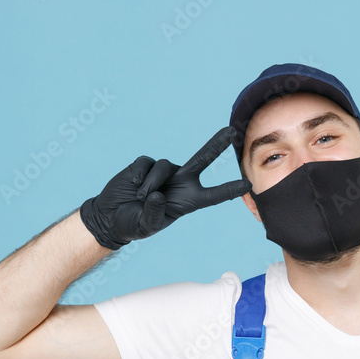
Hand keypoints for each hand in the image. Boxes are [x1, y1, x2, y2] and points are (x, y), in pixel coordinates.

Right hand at [80, 126, 250, 249]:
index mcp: (188, 201)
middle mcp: (180, 183)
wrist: (111, 216)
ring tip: (141, 197)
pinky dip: (140, 175)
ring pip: (165, 166)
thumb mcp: (145, 226)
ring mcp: (164, 172)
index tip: (249, 184)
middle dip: (216, 145)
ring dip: (152, 182)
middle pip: (202, 159)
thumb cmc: (133, 225)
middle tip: (232, 131)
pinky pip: (147, 163)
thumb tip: (157, 194)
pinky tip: (133, 185)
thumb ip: (153, 214)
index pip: (214, 195)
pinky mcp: (145, 165)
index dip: (230, 189)